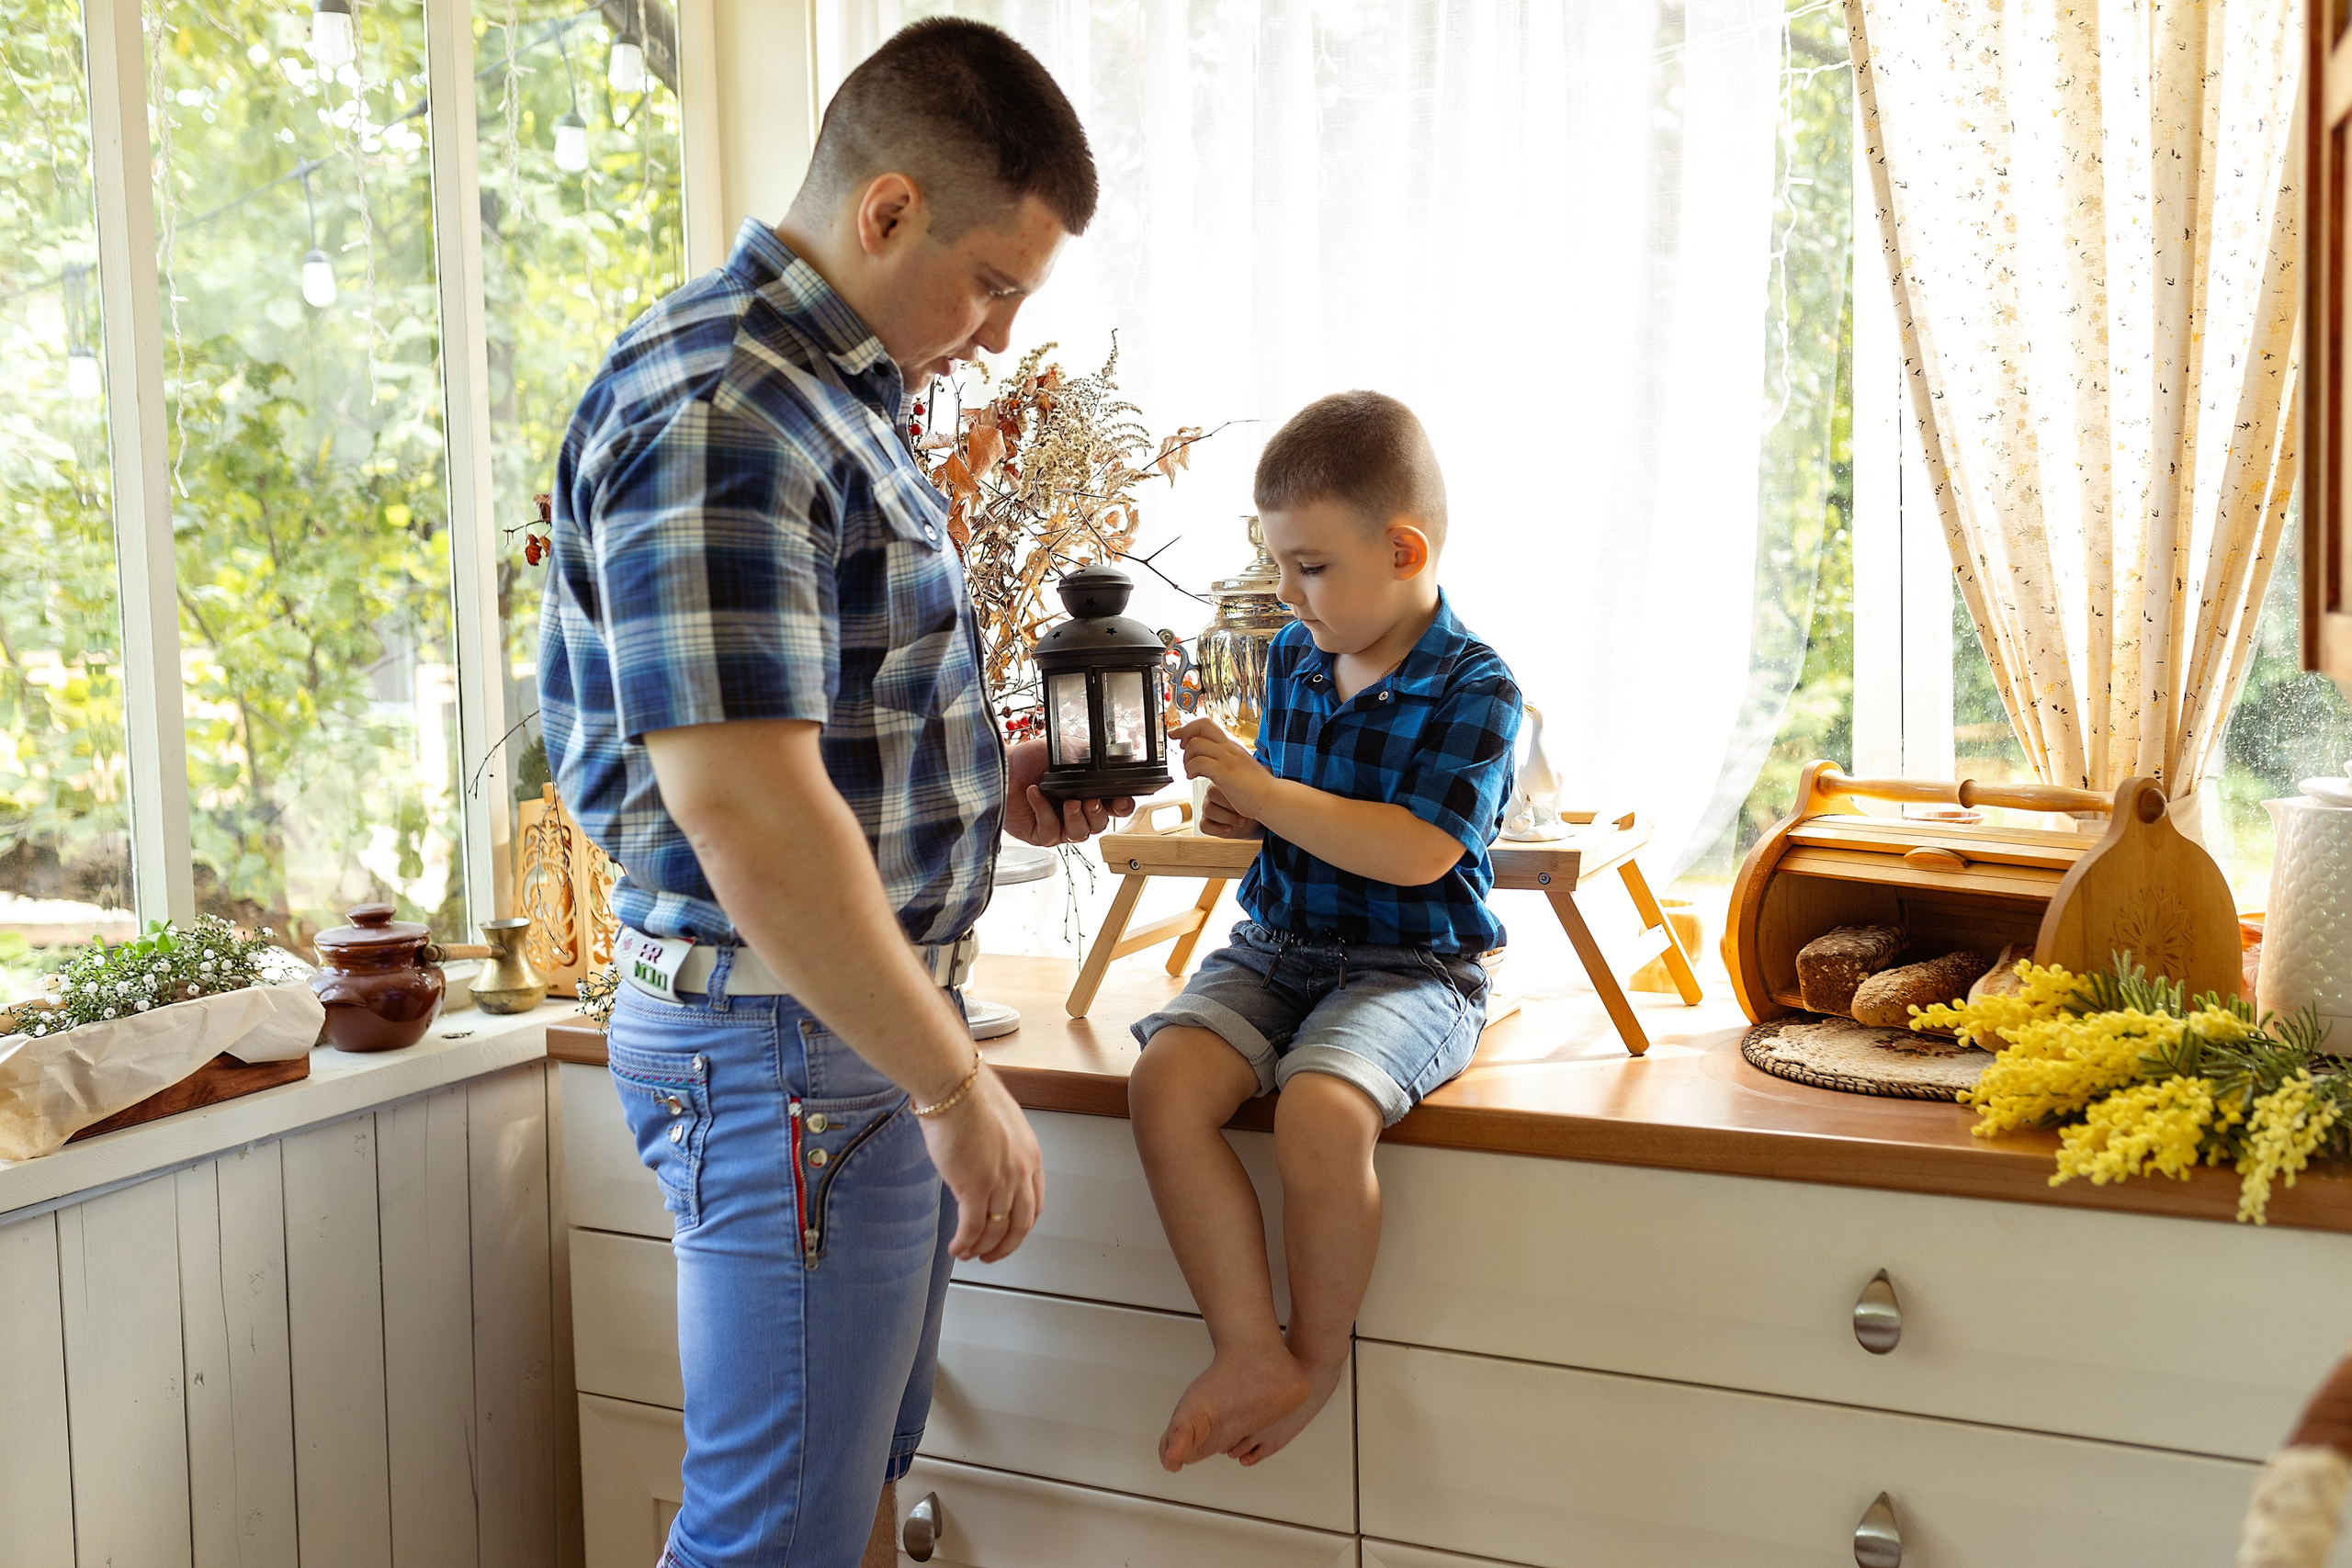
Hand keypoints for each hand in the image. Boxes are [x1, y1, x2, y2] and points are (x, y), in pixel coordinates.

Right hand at [916, 1066, 1045, 1261]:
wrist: (954, 1085)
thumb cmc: (969, 1094)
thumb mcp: (999, 1124)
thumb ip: (1000, 1149)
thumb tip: (986, 1162)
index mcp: (1030, 1155)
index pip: (1035, 1203)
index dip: (1022, 1225)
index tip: (1010, 1234)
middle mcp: (1020, 1171)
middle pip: (1021, 1225)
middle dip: (1005, 1247)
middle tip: (991, 1255)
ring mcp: (999, 1181)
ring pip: (996, 1231)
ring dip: (981, 1248)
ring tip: (967, 1253)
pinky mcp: (974, 1187)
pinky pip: (972, 1228)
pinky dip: (965, 1244)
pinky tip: (956, 1248)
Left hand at [1002, 738, 1132, 845]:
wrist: (1001, 767)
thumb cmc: (1030, 758)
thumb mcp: (1066, 750)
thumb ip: (1089, 758)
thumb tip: (1112, 762)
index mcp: (1089, 791)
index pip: (1116, 805)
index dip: (1121, 806)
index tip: (1119, 800)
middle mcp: (1077, 811)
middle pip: (1100, 824)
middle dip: (1097, 814)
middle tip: (1089, 801)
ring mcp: (1059, 824)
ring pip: (1079, 834)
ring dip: (1076, 819)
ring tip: (1068, 803)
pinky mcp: (1041, 834)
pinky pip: (1051, 832)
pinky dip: (1044, 812)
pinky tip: (1035, 794)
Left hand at [1170, 717, 1272, 815]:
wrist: (1271, 798)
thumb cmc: (1255, 788)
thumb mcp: (1239, 768)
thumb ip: (1224, 761)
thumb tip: (1208, 760)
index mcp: (1231, 746)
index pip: (1206, 725)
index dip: (1187, 728)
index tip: (1176, 735)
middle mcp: (1229, 748)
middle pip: (1201, 725)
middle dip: (1185, 734)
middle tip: (1183, 750)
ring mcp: (1227, 759)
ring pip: (1195, 744)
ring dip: (1186, 758)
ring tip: (1190, 772)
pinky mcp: (1225, 773)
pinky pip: (1199, 763)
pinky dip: (1191, 770)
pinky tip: (1194, 778)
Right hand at [1197, 782, 1261, 839]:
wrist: (1255, 821)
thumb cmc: (1254, 805)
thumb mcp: (1251, 795)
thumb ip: (1246, 788)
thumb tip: (1246, 787)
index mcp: (1222, 781)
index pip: (1217, 783)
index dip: (1231, 795)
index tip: (1246, 800)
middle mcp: (1212, 792)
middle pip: (1211, 794)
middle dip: (1231, 805)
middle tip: (1246, 812)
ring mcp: (1207, 807)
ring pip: (1208, 810)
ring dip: (1227, 818)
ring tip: (1242, 822)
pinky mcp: (1206, 822)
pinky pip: (1203, 825)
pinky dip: (1217, 830)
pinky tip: (1230, 829)